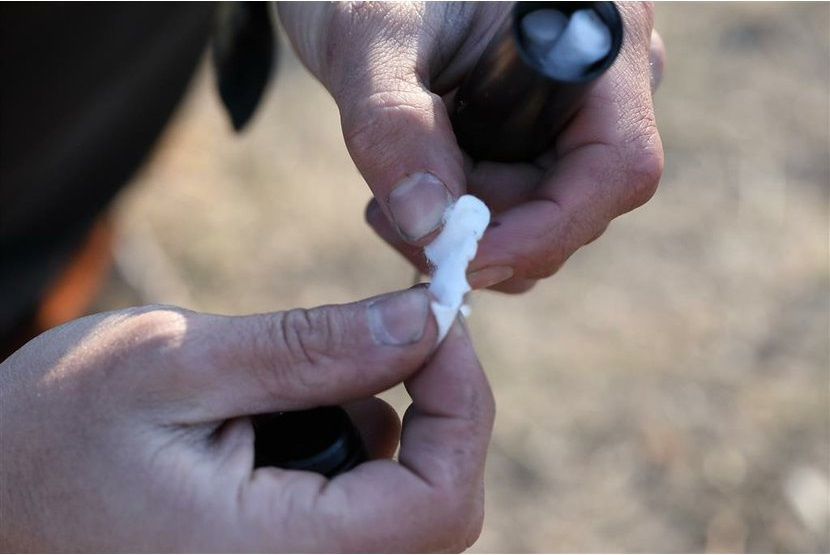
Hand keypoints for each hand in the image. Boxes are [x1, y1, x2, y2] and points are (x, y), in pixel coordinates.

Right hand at [0, 289, 493, 551]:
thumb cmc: (50, 434)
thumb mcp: (175, 366)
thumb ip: (310, 350)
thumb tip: (422, 320)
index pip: (440, 504)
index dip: (462, 403)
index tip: (436, 319)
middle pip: (433, 506)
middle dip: (421, 404)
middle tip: (369, 334)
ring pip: (398, 502)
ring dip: (363, 423)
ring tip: (261, 399)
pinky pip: (358, 511)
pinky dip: (339, 449)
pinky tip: (259, 431)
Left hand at [278, 2, 663, 292]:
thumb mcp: (371, 43)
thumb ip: (393, 128)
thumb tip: (431, 230)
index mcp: (596, 36)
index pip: (618, 166)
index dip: (547, 230)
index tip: (464, 259)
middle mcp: (603, 84)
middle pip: (574, 205)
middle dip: (482, 228)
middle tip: (389, 212)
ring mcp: (576, 116)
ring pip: (542, 219)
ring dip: (464, 228)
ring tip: (389, 187)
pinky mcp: (542, 140)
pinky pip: (520, 210)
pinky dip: (463, 220)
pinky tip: (412, 188)